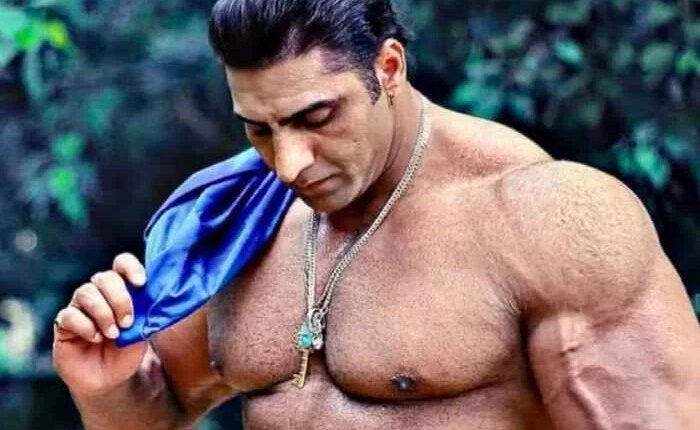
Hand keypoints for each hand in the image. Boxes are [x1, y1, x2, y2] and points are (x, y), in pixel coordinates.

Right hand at [52, 253, 147, 396]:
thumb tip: (148, 297)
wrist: (108, 380)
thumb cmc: (126, 352)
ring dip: (104, 313)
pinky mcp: (63, 324)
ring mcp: (79, 307)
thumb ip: (144, 314)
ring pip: (86, 293)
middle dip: (119, 298)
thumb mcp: (142, 333)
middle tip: (127, 322)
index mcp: (120, 289)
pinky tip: (95, 338)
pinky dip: (85, 326)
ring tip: (113, 334)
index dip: (130, 268)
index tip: (141, 283)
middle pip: (104, 278)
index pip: (121, 264)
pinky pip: (69, 315)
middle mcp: (98, 293)